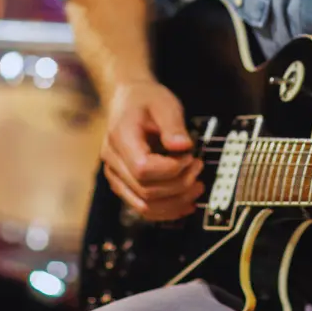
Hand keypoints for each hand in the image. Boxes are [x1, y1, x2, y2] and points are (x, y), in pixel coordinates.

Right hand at [101, 81, 202, 220]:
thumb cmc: (146, 100)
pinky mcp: (124, 184)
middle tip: (198, 166)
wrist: (128, 101)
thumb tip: (183, 147)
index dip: (171, 169)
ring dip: (175, 202)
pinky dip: (165, 210)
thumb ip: (173, 125)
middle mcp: (113, 162)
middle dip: (179, 184)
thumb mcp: (163, 103)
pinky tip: (186, 204)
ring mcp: (116, 176)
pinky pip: (142, 206)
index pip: (143, 169)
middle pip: (145, 190)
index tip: (190, 156)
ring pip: (143, 205)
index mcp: (120, 138)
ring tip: (197, 186)